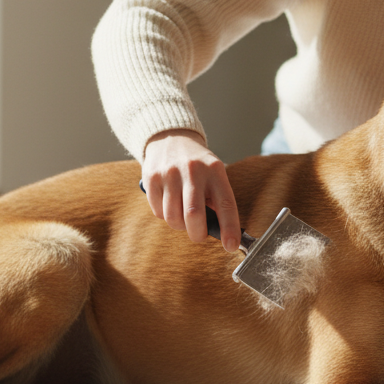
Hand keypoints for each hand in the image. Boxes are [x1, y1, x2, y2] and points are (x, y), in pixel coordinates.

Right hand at [140, 129, 240, 252]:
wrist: (171, 138)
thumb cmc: (197, 165)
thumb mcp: (214, 174)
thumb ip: (217, 200)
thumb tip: (220, 232)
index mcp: (215, 171)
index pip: (225, 204)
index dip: (229, 228)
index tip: (231, 246)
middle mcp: (193, 170)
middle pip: (194, 215)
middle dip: (197, 234)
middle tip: (198, 235)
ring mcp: (170, 173)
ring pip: (173, 217)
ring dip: (179, 225)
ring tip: (182, 215)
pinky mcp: (151, 178)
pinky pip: (158, 212)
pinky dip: (165, 215)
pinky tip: (169, 202)